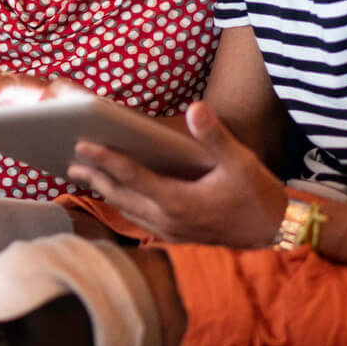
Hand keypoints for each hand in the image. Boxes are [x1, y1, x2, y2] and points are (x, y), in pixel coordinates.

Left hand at [66, 100, 289, 247]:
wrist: (274, 231)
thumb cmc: (257, 194)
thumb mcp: (240, 161)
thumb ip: (214, 135)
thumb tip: (195, 108)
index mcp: (180, 202)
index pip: (134, 178)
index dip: (107, 160)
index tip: (83, 146)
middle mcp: (169, 221)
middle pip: (122, 196)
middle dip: (96, 177)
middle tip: (71, 161)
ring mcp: (170, 232)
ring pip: (128, 210)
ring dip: (106, 191)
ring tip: (85, 175)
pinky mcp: (175, 237)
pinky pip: (140, 220)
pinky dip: (123, 204)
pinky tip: (116, 194)